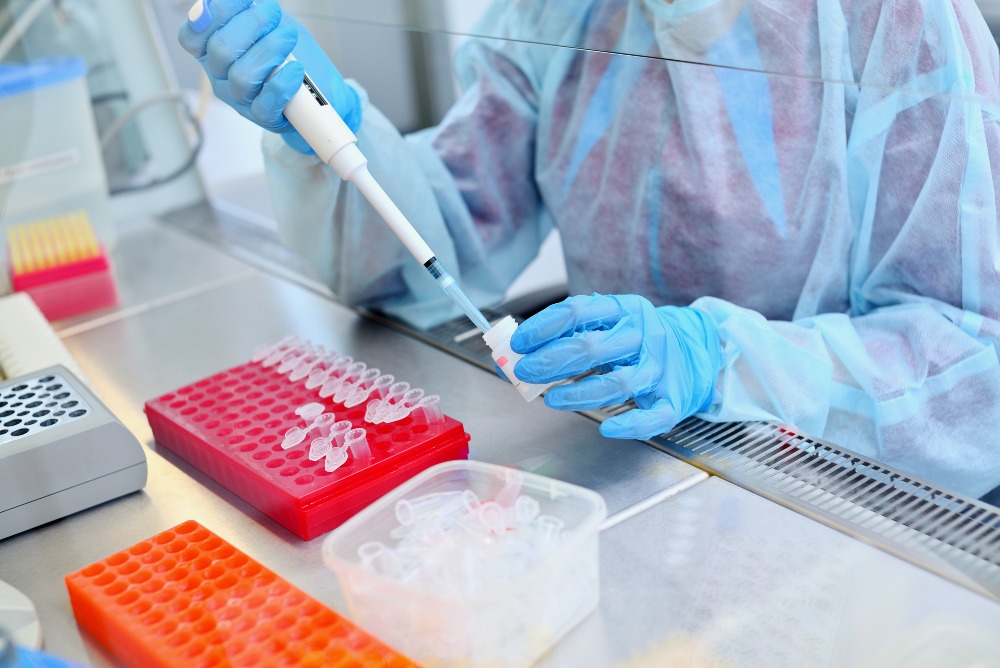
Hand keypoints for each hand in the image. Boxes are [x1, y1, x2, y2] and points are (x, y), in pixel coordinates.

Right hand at [178, 0, 360, 153]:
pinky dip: (282, 82)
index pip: (191, 36)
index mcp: (211, 50)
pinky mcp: (264, 118)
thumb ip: (249, 9)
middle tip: (274, 14)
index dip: (213, 15)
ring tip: (289, 38)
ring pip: (242, 77)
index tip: (245, 0)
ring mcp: (240, 99)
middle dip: (252, 24)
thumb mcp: (267, 23)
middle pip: (220, 51)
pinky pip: (266, 103)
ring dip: (270, 50)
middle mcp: (220, 76)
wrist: (318, 89)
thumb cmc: (288, 53)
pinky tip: (295, 69)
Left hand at [511, 294, 721, 438]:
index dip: (543, 327)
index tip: (519, 343)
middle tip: (525, 372)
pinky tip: (606, 427)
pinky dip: (629, 424)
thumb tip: (516, 350)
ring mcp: (661, 368)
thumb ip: (568, 333)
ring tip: (552, 399)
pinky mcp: (674, 399)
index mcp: (624, 309)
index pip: (578, 311)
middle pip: (593, 348)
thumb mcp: (607, 323)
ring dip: (579, 392)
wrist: (696, 350)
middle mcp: (644, 335)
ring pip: (619, 383)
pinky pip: (653, 416)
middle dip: (552, 361)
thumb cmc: (637, 340)